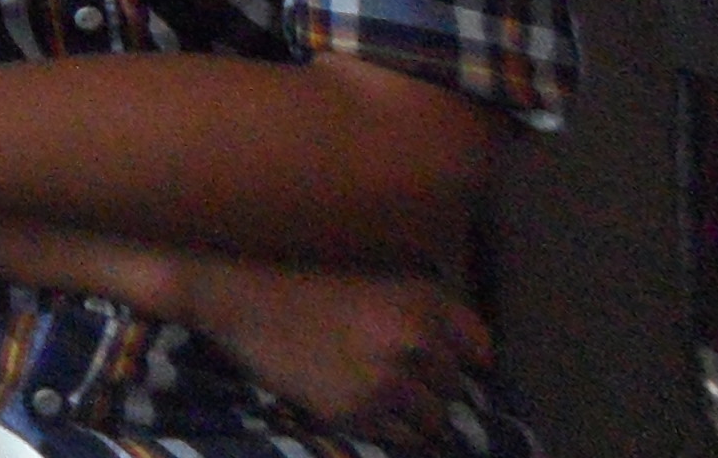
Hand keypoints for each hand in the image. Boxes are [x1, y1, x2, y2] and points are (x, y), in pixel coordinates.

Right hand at [180, 251, 490, 440]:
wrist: (237, 298)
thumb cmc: (300, 281)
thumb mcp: (371, 278)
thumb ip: (414, 309)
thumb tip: (454, 352)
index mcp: (421, 299)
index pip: (479, 347)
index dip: (464, 359)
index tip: (442, 365)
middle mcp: (415, 340)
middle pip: (454, 387)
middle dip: (431, 388)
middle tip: (399, 381)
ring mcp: (388, 380)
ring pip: (434, 420)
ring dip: (414, 416)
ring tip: (382, 402)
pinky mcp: (358, 412)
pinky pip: (402, 439)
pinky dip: (390, 432)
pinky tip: (362, 410)